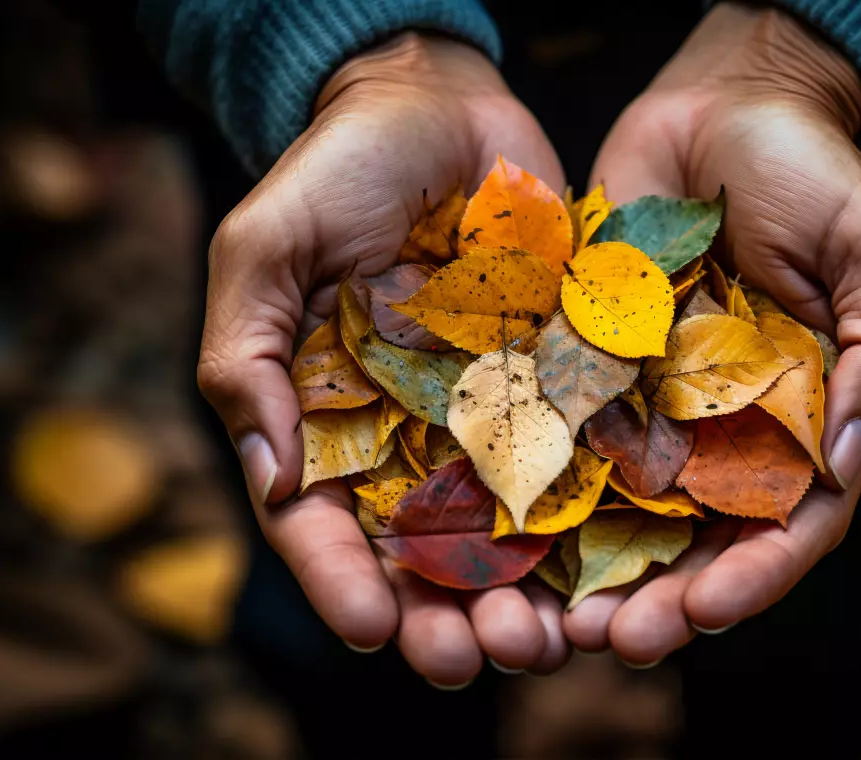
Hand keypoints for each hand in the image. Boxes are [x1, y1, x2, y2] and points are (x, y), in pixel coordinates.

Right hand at [198, 33, 569, 684]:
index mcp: (329, 420)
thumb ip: (244, 358)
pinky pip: (579, 459)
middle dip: (448, 616)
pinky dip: (596, 519)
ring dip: (527, 595)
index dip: (344, 585)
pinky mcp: (558, 381)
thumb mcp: (264, 249)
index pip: (326, 525)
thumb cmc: (339, 170)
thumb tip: (270, 477)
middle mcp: (411, 434)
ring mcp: (490, 413)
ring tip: (550, 641)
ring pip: (507, 529)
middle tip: (479, 658)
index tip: (371, 632)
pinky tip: (616, 566)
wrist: (441, 109)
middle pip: (424, 552)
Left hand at [565, 4, 860, 662]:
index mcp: (807, 417)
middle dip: (659, 597)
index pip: (790, 523)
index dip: (753, 577)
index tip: (703, 612)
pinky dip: (542, 488)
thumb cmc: (814, 171)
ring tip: (552, 619)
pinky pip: (569, 435)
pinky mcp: (596, 366)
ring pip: (625, 508)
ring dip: (590, 569)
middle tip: (611, 641)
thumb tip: (845, 465)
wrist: (722, 106)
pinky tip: (505, 531)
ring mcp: (659, 402)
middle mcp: (729, 427)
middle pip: (697, 538)